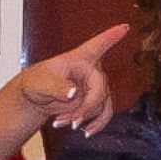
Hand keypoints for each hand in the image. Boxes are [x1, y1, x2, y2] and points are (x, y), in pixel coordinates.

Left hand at [10, 25, 130, 135]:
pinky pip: (104, 113)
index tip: (125, 27)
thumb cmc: (36, 83)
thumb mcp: (41, 83)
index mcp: (79, 59)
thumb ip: (56, 87)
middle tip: (69, 120)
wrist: (35, 98)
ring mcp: (95, 87)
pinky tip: (85, 132)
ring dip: (84, 118)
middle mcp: (91, 71)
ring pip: (101, 105)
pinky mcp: (95, 102)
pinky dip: (95, 124)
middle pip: (100, 89)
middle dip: (85, 108)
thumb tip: (73, 93)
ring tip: (62, 123)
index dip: (112, 36)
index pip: (97, 45)